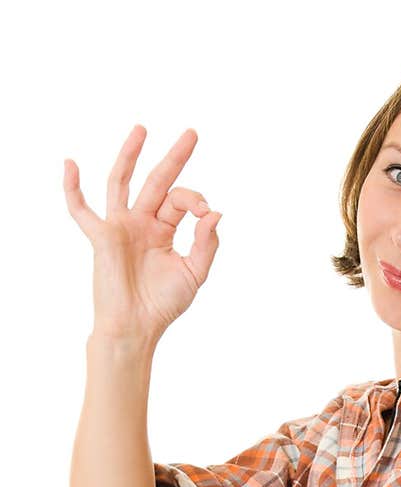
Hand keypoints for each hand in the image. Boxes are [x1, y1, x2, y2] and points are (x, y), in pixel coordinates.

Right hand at [63, 125, 221, 343]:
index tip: (205, 212)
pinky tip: (70, 165)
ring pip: (121, 182)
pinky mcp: (102, 237)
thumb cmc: (163, 305)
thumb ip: (206, 244)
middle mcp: (141, 223)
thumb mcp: (194, 273)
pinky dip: (73, 189)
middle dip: (175, 158)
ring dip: (130, 155)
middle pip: (157, 181)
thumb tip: (215, 213)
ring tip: (142, 130)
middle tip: (192, 133)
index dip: (195, 200)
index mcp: (163, 230)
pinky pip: (81, 210)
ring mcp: (120, 227)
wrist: (136, 327)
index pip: (181, 201)